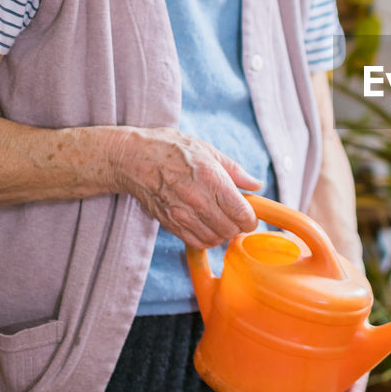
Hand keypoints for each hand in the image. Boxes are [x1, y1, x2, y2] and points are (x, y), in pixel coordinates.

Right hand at [109, 126, 261, 248]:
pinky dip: (205, 238)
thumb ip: (235, 171)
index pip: (241, 213)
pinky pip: (195, 242)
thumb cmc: (172, 150)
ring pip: (214, 239)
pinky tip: (204, 225)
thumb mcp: (208, 151)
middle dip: (238, 226)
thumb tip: (256, 185)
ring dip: (221, 234)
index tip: (250, 215)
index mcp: (212, 180)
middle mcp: (198, 201)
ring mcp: (182, 215)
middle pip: (230, 230)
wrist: (134, 158)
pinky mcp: (169, 224)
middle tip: (235, 217)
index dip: (250, 219)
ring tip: (219, 220)